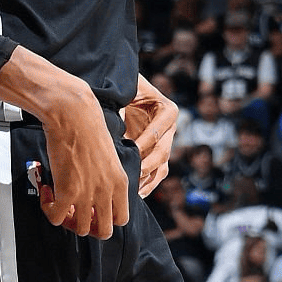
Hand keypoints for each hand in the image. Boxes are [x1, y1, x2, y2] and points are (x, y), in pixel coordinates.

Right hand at [0, 51, 127, 240]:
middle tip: (74, 213)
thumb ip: (106, 178)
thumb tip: (93, 192)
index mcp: (121, 182)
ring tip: (58, 201)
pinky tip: (46, 192)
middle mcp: (108, 191)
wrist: (73, 113)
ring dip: (67, 219)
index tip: (92, 210)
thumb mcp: (108, 156)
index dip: (104, 219)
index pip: (121, 219)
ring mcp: (88, 194)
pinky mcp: (67, 191)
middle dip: (88, 226)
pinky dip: (49, 210)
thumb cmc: (87, 127)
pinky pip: (57, 218)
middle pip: (104, 231)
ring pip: (81, 229)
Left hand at [123, 76, 177, 198]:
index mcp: (167, 110)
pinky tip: (137, 194)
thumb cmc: (124, 88)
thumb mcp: (124, 93)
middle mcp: (170, 128)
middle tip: (131, 177)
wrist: (125, 88)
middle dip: (146, 166)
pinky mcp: (157, 153)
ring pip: (162, 166)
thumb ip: (121, 108)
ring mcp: (165, 142)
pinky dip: (148, 184)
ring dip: (148, 180)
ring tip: (134, 192)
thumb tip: (111, 130)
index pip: (157, 132)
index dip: (143, 144)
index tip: (129, 152)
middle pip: (162, 152)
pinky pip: (157, 172)